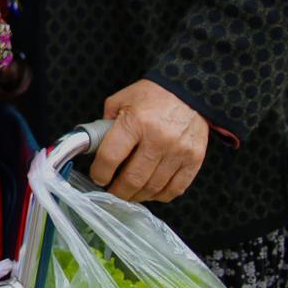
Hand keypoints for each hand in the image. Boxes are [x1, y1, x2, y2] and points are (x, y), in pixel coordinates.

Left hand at [89, 79, 209, 202]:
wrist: (188, 92)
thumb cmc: (152, 96)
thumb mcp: (120, 101)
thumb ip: (105, 124)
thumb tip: (92, 146)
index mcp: (135, 122)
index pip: (111, 157)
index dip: (100, 173)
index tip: (98, 177)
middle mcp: (158, 139)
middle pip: (133, 178)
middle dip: (118, 191)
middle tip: (111, 191)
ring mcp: (178, 152)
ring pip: (153, 188)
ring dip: (137, 196)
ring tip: (128, 193)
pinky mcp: (194, 160)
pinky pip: (175, 189)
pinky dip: (159, 195)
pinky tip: (150, 191)